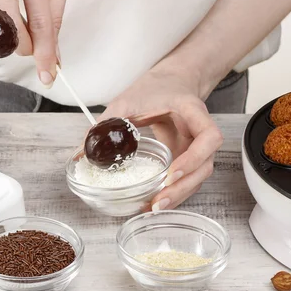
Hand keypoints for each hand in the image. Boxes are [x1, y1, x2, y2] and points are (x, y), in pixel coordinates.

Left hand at [97, 66, 223, 210]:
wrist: (170, 83)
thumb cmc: (154, 88)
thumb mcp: (127, 101)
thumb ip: (105, 124)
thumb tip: (81, 153)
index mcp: (194, 112)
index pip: (209, 137)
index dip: (194, 158)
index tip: (172, 172)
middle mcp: (201, 133)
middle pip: (205, 166)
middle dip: (183, 187)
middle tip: (158, 201)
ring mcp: (197, 148)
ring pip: (198, 178)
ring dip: (179, 195)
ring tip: (154, 207)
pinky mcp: (188, 158)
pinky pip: (187, 179)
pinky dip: (174, 193)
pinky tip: (155, 203)